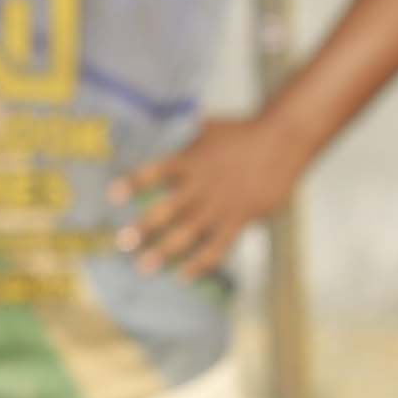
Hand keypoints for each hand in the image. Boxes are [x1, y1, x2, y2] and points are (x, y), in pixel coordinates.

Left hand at [119, 107, 316, 278]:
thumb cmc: (244, 132)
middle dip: (142, 228)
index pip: (156, 172)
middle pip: (167, 211)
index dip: (134, 182)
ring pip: (188, 235)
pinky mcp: (239, 219)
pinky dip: (199, 265)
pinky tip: (183, 276)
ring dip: (164, 252)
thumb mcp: (209, 127)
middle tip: (122, 243)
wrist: (284, 139)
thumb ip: (183, 134)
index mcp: (191, 161)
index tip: (112, 194)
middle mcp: (202, 186)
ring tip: (143, 268)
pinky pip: (216, 248)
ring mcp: (220, 206)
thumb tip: (158, 121)